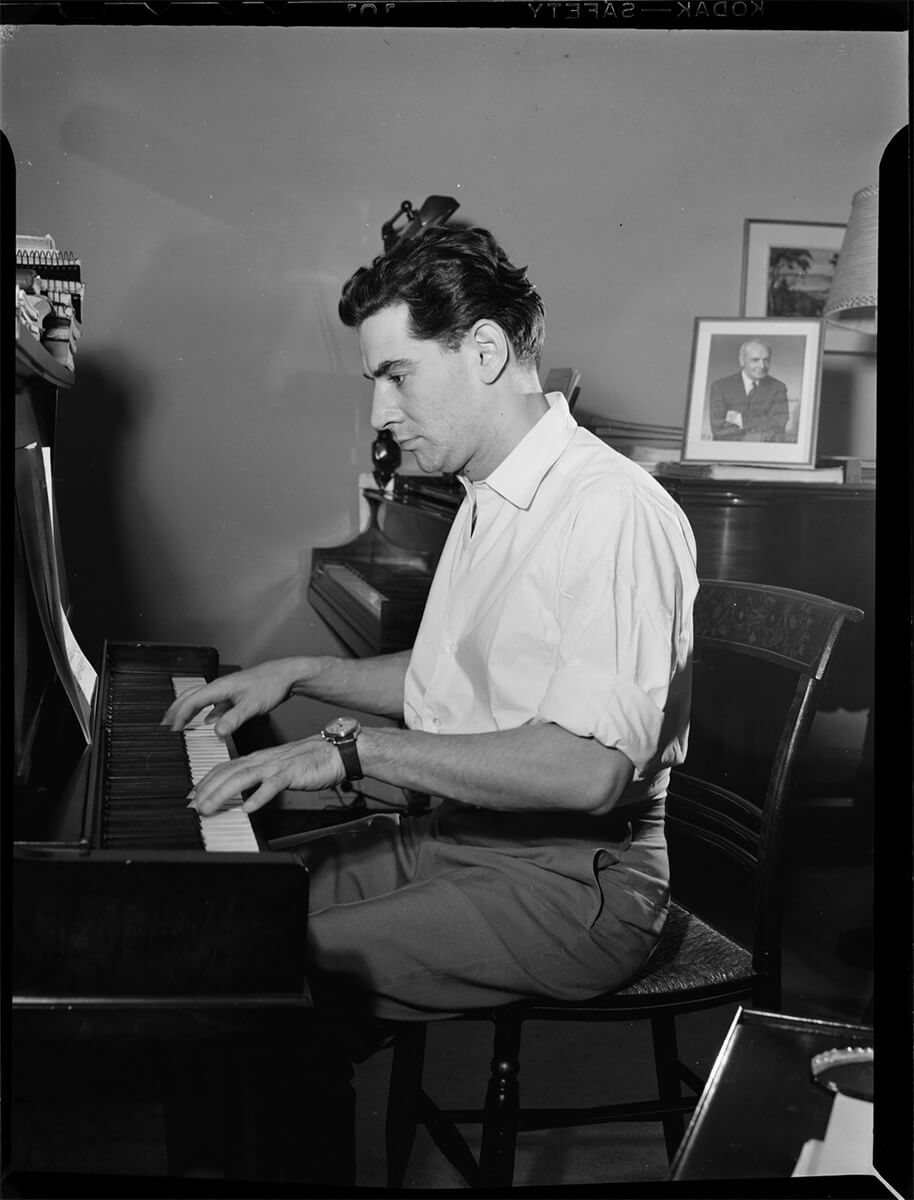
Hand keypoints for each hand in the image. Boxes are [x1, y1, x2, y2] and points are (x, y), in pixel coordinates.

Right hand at [162, 659, 310, 736]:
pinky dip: (206, 712)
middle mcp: (220, 687)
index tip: (172, 730)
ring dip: (189, 710)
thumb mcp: (253, 706)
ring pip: (201, 699)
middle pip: (190, 696)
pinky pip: (214, 703)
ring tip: (180, 722)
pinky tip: (209, 721)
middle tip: (165, 724)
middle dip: (176, 710)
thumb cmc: (272, 685)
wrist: (287, 675)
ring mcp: (227, 690)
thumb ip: (234, 719)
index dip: (180, 716)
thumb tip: (216, 731)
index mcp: (220, 687)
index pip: (192, 701)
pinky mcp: (235, 694)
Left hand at [188, 736, 346, 815]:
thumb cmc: (309, 761)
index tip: (193, 796)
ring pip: (244, 778)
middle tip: (193, 806)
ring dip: (223, 793)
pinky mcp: (293, 773)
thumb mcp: (278, 767)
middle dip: (208, 790)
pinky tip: (249, 807)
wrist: (336, 751)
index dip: (206, 781)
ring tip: (210, 807)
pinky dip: (259, 796)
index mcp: (259, 758)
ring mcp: (277, 766)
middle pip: (229, 773)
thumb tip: (242, 793)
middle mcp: (264, 760)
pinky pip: (273, 785)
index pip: (225, 767)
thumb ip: (259, 777)